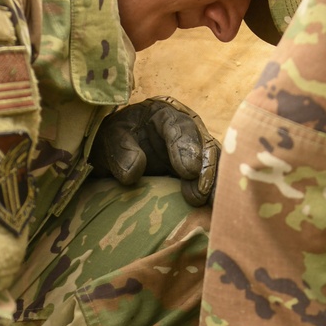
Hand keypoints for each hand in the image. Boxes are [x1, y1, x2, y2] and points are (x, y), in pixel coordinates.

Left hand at [93, 98, 218, 205]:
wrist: (116, 154)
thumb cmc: (113, 140)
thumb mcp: (109, 138)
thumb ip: (120, 149)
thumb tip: (134, 172)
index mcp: (165, 115)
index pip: (181, 127)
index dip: (187, 149)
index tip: (188, 172)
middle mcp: (187, 131)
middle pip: (206, 146)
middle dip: (207, 170)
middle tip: (202, 193)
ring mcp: (196, 153)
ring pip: (215, 164)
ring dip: (216, 185)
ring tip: (214, 205)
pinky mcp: (198, 174)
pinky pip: (211, 181)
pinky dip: (214, 194)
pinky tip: (214, 210)